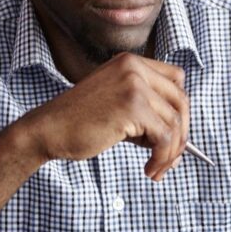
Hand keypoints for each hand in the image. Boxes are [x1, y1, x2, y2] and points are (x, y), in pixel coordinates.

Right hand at [16, 52, 188, 180]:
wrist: (49, 129)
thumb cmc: (80, 122)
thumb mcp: (117, 103)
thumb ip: (147, 110)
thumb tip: (180, 137)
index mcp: (131, 62)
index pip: (176, 80)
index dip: (179, 110)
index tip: (174, 135)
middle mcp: (134, 67)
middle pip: (181, 101)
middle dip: (181, 135)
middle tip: (172, 159)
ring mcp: (134, 84)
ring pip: (174, 123)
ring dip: (171, 152)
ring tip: (157, 169)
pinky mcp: (132, 106)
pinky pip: (164, 137)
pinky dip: (162, 158)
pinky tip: (149, 169)